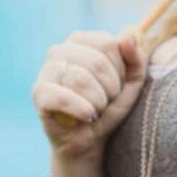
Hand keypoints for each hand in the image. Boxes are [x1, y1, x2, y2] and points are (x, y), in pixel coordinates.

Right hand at [31, 28, 147, 163]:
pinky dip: (81, 110)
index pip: (110, 44)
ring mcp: (46, 70)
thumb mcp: (131, 84)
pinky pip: (63, 97)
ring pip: (81, 79)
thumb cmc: (108, 107)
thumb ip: (136, 59)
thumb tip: (129, 37)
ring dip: (98, 102)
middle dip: (110, 89)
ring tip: (94, 110)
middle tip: (105, 101)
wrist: (88, 140)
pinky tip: (87, 116)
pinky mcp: (39, 93)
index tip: (116, 86)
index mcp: (81, 40)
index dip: (120, 71)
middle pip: (97, 62)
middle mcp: (60, 50)